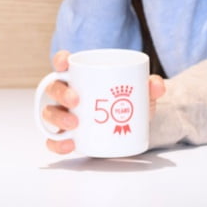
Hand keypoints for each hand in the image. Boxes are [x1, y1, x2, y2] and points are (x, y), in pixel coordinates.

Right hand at [40, 49, 166, 155]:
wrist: (129, 128)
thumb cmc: (127, 103)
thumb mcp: (139, 93)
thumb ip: (149, 86)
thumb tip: (156, 85)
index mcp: (80, 76)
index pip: (63, 63)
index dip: (60, 61)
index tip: (65, 63)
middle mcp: (67, 94)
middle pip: (54, 88)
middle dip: (61, 93)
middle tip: (76, 100)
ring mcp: (65, 114)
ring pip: (50, 112)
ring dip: (58, 117)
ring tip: (74, 124)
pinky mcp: (68, 135)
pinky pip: (54, 140)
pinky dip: (57, 143)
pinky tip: (69, 145)